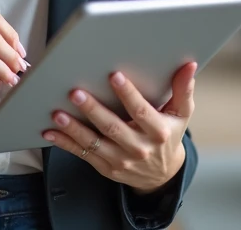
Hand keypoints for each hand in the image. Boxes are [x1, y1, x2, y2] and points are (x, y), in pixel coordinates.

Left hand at [43, 62, 196, 193]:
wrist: (162, 175)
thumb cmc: (168, 135)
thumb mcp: (181, 114)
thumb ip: (183, 90)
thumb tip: (189, 66)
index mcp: (158, 132)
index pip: (141, 111)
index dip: (128, 94)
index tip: (114, 75)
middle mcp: (139, 148)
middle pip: (113, 128)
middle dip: (93, 110)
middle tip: (76, 92)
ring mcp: (121, 160)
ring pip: (94, 143)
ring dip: (74, 129)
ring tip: (58, 113)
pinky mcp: (106, 168)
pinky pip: (83, 154)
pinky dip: (65, 143)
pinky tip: (51, 131)